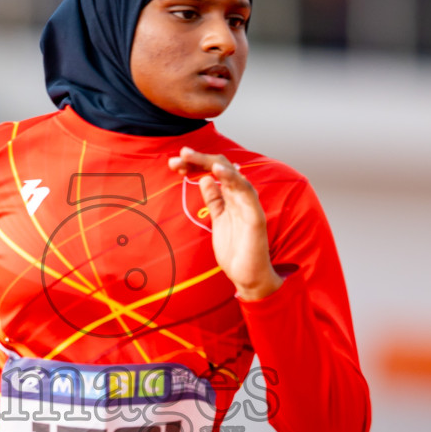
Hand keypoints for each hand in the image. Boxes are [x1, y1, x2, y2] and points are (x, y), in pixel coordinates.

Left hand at [168, 148, 281, 300]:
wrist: (248, 276)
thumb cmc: (235, 250)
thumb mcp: (218, 220)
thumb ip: (214, 200)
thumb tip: (205, 180)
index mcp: (232, 196)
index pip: (213, 171)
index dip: (195, 165)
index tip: (175, 164)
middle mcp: (241, 196)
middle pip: (221, 167)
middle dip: (198, 159)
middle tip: (178, 156)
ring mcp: (248, 204)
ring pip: (231, 173)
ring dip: (209, 162)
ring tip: (189, 155)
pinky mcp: (255, 215)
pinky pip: (245, 191)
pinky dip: (231, 178)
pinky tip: (216, 170)